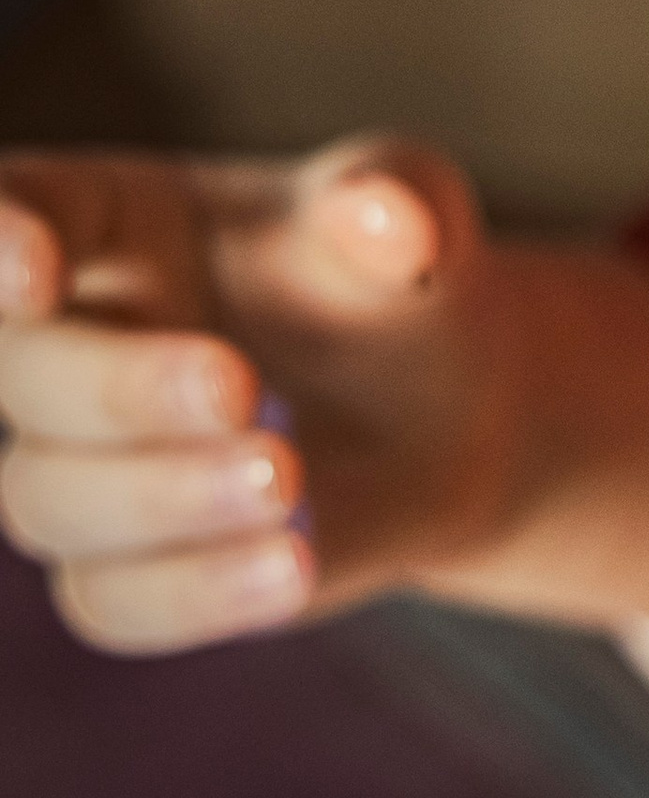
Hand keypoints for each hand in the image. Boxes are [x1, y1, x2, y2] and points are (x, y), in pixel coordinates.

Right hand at [0, 142, 520, 649]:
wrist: (456, 413)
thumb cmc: (404, 282)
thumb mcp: (420, 215)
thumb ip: (396, 196)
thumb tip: (387, 215)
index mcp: (111, 220)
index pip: (19, 207)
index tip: (33, 272)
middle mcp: (74, 339)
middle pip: (28, 373)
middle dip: (120, 389)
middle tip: (244, 391)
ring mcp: (90, 462)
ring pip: (50, 500)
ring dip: (162, 498)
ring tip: (289, 482)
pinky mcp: (133, 567)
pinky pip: (113, 601)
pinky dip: (195, 591)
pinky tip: (291, 568)